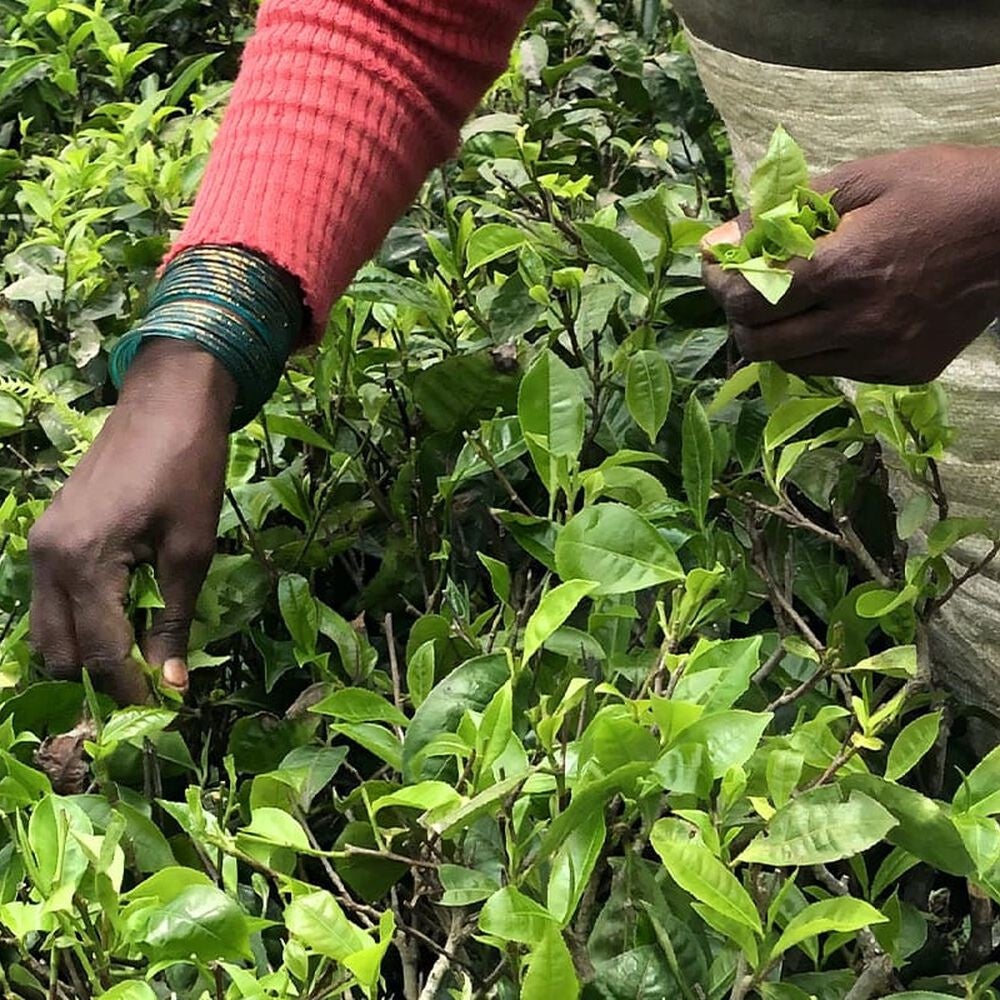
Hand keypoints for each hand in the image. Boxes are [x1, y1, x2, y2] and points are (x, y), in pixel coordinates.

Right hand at [28, 339, 234, 702]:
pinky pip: (50, 599)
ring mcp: (40, 545)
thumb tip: (171, 684)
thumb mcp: (192, 550)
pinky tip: (119, 621)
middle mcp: (47, 559)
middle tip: (151, 686)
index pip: (100, 653)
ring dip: (85, 653)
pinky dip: (78, 621)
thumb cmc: (189, 470)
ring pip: (47, 629)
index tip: (164, 710)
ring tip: (137, 659)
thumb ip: (175, 620)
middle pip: (60, 652)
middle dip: (102, 679)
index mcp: (83, 563)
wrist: (167, 401)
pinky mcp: (48, 534)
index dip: (132, 689)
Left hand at [702, 145, 999, 382]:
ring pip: (792, 363)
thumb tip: (716, 240)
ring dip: (776, 335)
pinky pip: (835, 369)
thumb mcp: (862, 178)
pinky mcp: (904, 371)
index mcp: (844, 268)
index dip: (719, 284)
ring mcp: (883, 354)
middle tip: (746, 289)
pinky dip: (818, 347)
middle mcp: (860, 322)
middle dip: (739, 317)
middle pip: (759, 344)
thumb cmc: (940, 189)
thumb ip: (781, 212)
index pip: (746, 300)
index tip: (718, 266)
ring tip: (790, 301)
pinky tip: (835, 315)